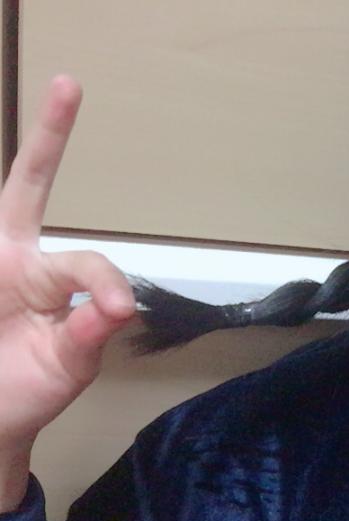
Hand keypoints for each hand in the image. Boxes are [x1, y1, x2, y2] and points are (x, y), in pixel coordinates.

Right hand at [0, 75, 135, 449]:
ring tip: (58, 98)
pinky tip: (11, 266)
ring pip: (5, 204)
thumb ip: (86, 337)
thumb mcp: (68, 369)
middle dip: (50, 138)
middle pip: (28, 186)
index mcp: (49, 280)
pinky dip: (1, 232)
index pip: (87, 263)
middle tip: (69, 85)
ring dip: (31, 159)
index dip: (105, 283)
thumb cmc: (32, 391)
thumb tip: (120, 306)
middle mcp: (15, 259)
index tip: (120, 308)